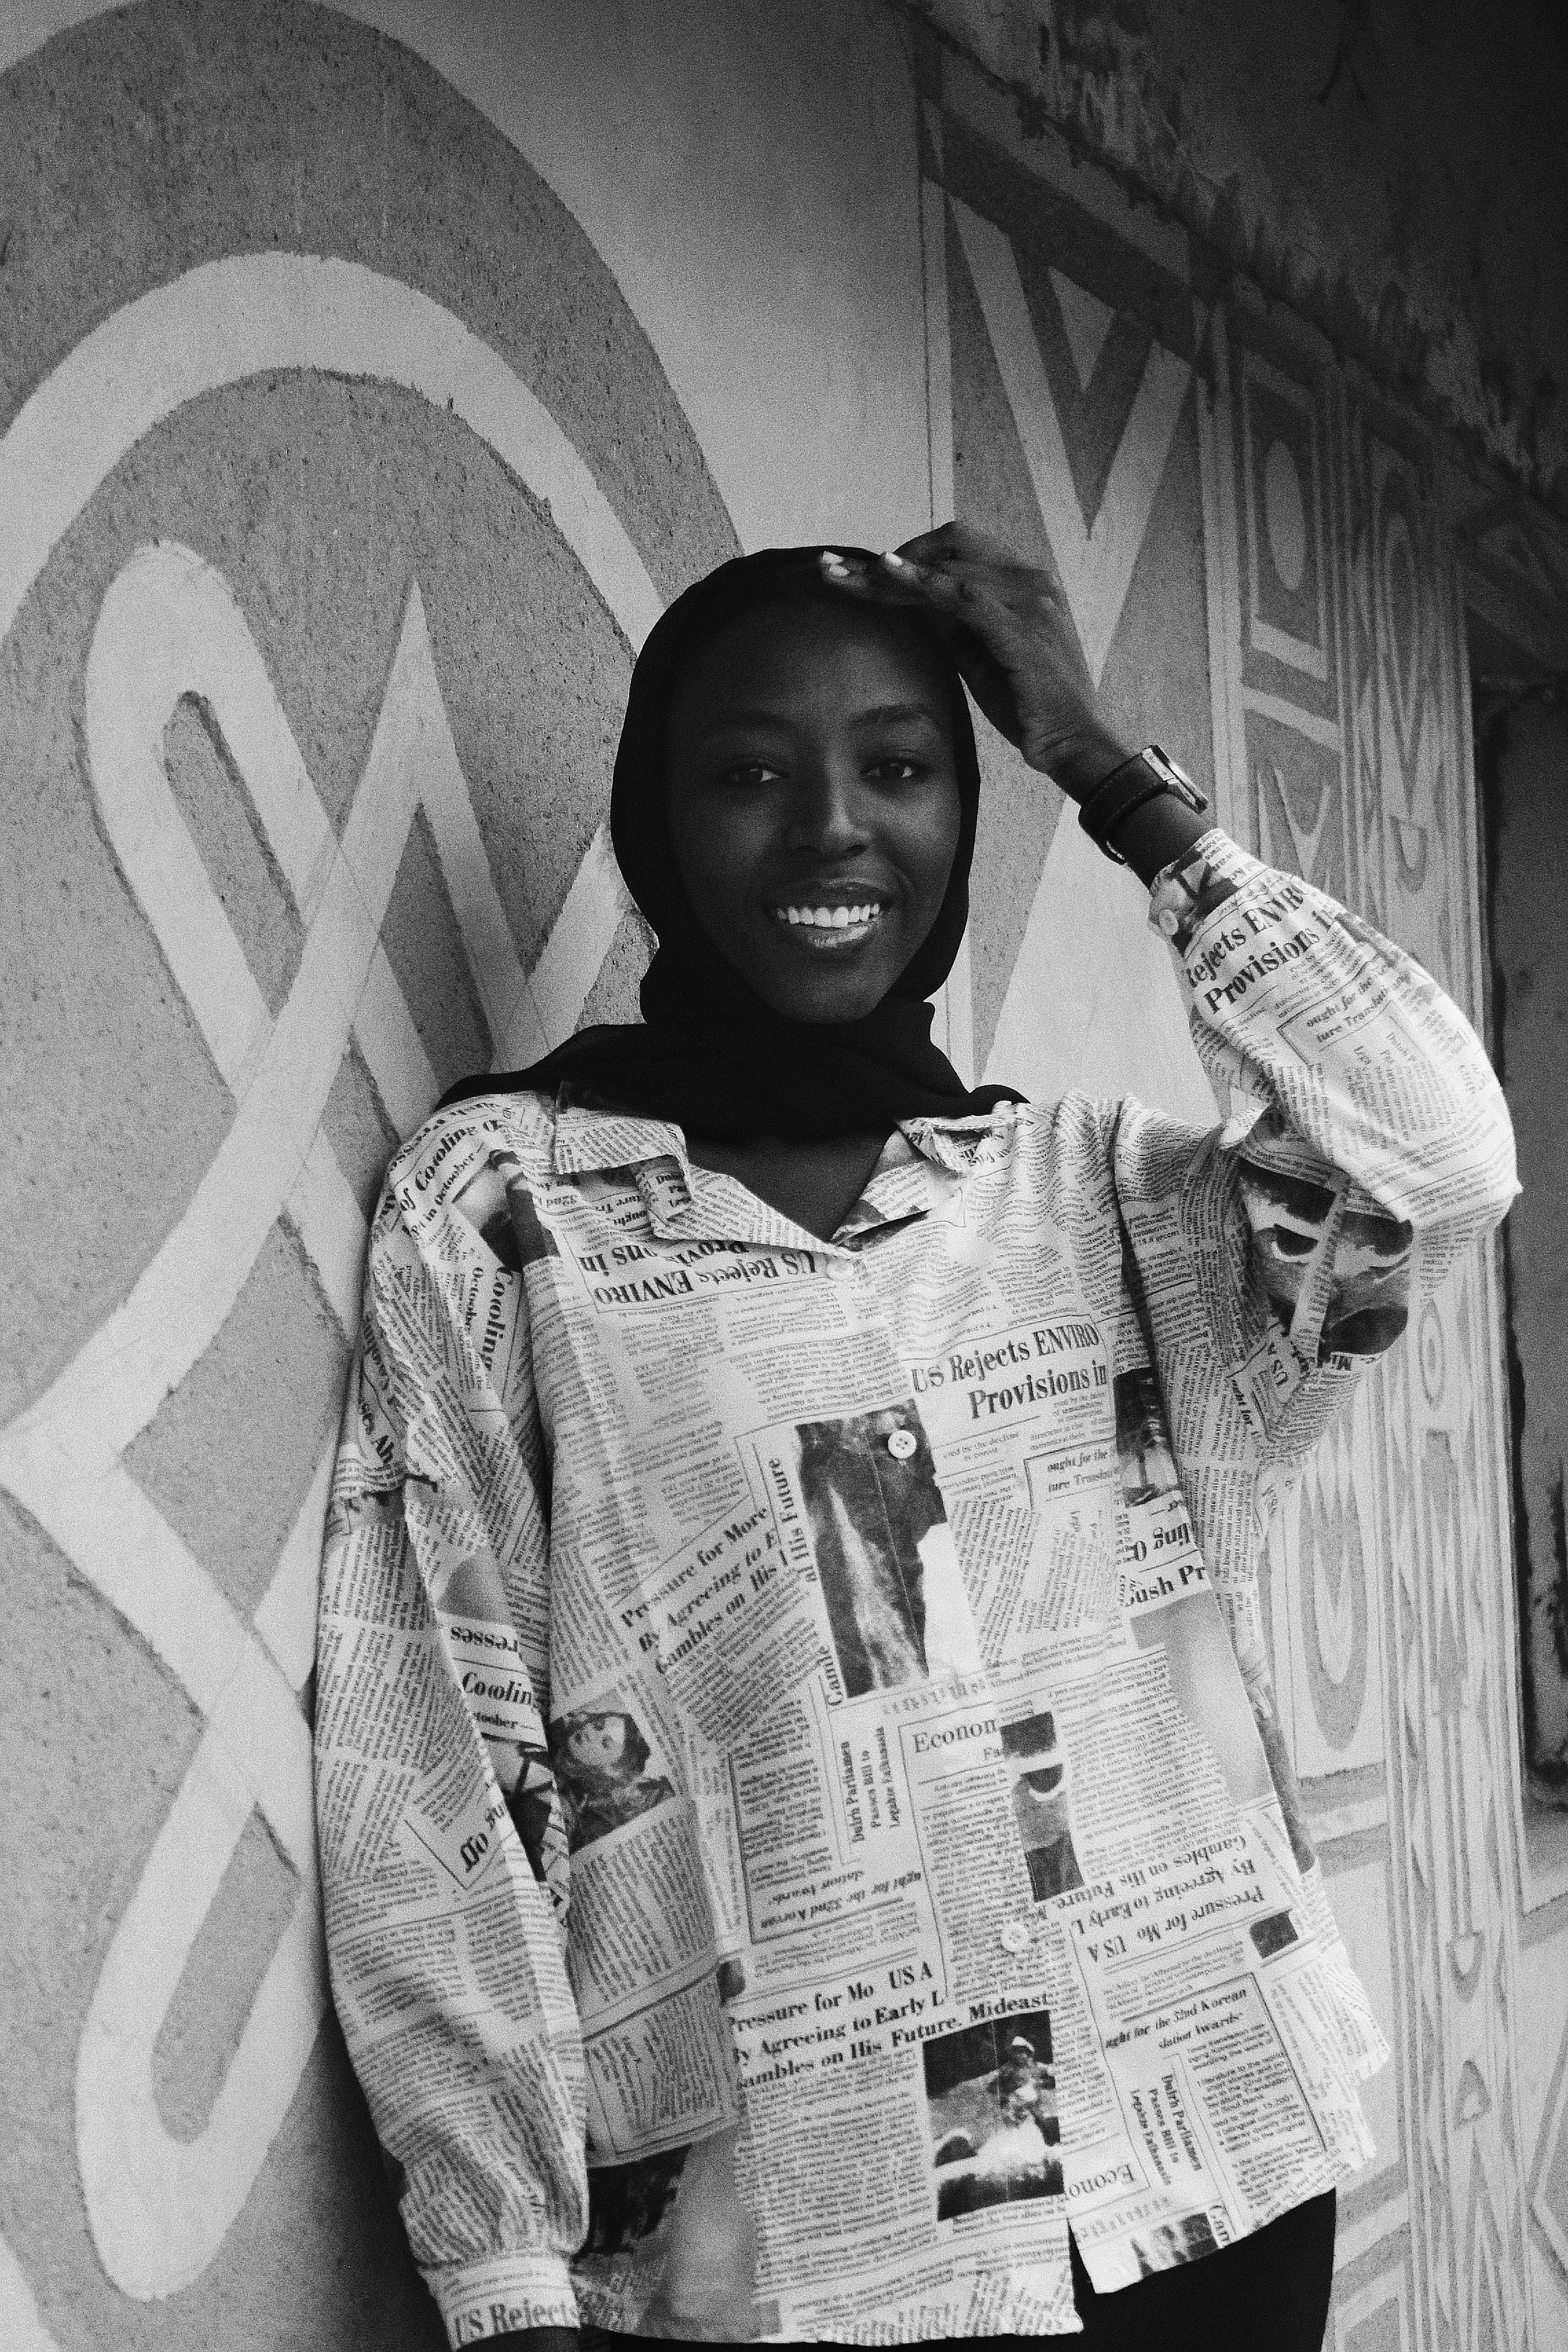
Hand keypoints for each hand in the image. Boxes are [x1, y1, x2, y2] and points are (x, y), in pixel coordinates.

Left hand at [818, 522, 1130, 800]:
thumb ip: (953, 625)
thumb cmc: (1027, 704)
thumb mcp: (981, 656)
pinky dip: (926, 584)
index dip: (905, 554)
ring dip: (893, 572)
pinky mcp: (1021, 628)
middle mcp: (1030, 579)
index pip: (957, 549)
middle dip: (891, 556)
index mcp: (1023, 581)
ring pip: (950, 565)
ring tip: (847, 576)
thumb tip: (909, 605)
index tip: (856, 570)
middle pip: (949, 544)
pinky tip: (890, 577)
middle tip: (837, 571)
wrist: (1072, 742)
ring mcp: (1029, 600)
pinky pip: (966, 595)